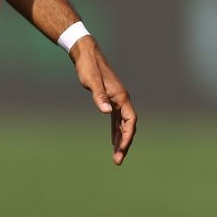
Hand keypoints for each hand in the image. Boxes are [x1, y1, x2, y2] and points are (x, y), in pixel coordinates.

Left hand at [69, 37, 137, 165]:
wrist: (86, 55)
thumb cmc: (89, 67)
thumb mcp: (91, 82)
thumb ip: (99, 96)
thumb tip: (106, 112)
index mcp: (121, 97)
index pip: (130, 122)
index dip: (127, 137)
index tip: (121, 150)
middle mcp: (122, 100)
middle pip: (128, 126)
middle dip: (124, 144)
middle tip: (118, 160)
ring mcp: (117, 100)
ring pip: (123, 124)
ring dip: (120, 140)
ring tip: (117, 156)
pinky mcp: (110, 100)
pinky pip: (116, 120)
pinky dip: (115, 131)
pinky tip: (112, 140)